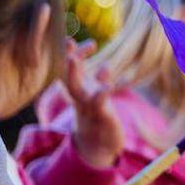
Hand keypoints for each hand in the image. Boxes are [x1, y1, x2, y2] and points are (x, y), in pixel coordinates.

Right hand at [63, 40, 122, 169]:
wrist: (99, 146)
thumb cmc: (98, 117)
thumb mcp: (97, 97)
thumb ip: (99, 82)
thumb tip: (104, 67)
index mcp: (79, 89)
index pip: (72, 69)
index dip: (73, 53)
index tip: (76, 39)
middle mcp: (80, 97)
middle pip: (69, 77)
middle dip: (67, 59)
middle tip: (66, 41)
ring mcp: (88, 107)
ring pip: (78, 90)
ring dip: (76, 75)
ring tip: (74, 59)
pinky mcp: (102, 116)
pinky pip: (101, 103)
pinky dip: (104, 92)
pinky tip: (117, 80)